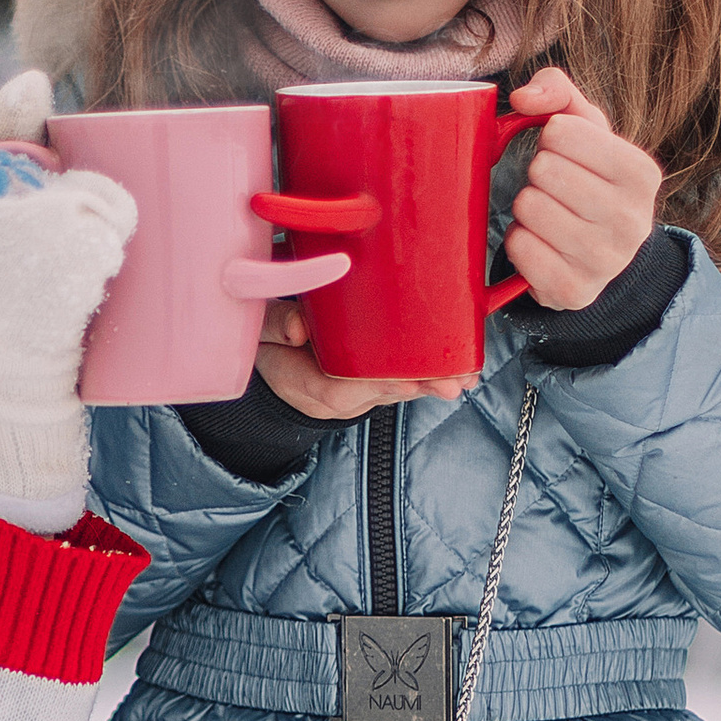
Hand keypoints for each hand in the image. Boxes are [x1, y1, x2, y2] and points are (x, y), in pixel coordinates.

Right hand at [253, 299, 469, 420]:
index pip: (342, 389)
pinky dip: (426, 375)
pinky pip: (398, 381)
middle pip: (380, 394)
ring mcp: (354, 393)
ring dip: (430, 384)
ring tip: (464, 380)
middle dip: (418, 386)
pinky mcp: (368, 385)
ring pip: (395, 391)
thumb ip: (273, 324)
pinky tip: (456, 370)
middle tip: (452, 383)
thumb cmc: (263, 338)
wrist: (264, 357)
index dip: (376, 385)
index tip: (406, 382)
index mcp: (304, 383)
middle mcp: (335, 396)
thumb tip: (296, 327)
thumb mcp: (256, 330)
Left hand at [499, 66, 662, 310]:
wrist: (601, 253)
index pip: (561, 131)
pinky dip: (519, 241)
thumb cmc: (588, 178)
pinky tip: (540, 243)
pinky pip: (519, 248)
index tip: (564, 154)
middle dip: (538, 174)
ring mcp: (605, 261)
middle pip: (543, 170)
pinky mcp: (573, 291)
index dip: (550, 138)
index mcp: (641, 173)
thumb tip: (522, 97)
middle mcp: (632, 220)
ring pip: (528, 208)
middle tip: (555, 189)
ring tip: (549, 214)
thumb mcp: (584, 128)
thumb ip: (556, 90)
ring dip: (527, 208)